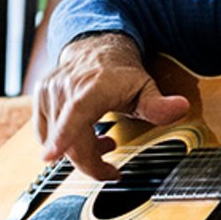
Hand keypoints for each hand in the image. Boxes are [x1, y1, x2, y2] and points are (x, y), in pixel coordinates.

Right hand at [33, 34, 188, 179]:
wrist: (95, 49)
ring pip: (57, 141)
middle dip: (91, 163)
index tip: (51, 156)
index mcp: (91, 87)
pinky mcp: (39, 101)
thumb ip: (159, 104)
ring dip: (81, 151)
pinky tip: (83, 136)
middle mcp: (65, 88)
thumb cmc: (120, 72)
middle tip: (112, 170)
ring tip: (103, 141)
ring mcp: (48, 94)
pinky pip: (46, 135)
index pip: (75, 113)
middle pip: (69, 141)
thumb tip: (181, 107)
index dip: (63, 137)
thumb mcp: (146, 87)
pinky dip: (64, 143)